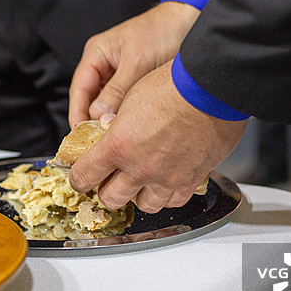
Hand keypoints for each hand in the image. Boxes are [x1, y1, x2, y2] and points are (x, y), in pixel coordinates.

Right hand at [68, 1, 199, 126]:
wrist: (189, 21)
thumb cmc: (162, 31)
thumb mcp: (136, 63)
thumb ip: (116, 91)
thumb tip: (98, 115)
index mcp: (96, 53)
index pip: (79, 90)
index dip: (77, 114)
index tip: (81, 135)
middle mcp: (103, 64)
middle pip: (89, 99)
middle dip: (92, 120)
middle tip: (96, 143)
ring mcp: (118, 73)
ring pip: (106, 103)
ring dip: (109, 118)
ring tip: (113, 138)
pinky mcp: (133, 80)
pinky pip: (122, 101)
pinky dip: (122, 114)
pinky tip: (128, 127)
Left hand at [69, 61, 247, 213]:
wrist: (211, 87)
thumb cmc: (173, 84)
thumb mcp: (130, 97)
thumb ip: (116, 122)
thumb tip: (109, 128)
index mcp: (118, 146)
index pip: (84, 176)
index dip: (78, 177)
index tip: (80, 175)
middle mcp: (140, 168)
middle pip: (110, 199)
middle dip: (106, 189)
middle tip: (109, 179)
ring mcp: (166, 177)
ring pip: (142, 206)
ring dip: (137, 195)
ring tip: (139, 182)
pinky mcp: (190, 179)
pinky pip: (173, 201)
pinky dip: (166, 195)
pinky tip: (165, 182)